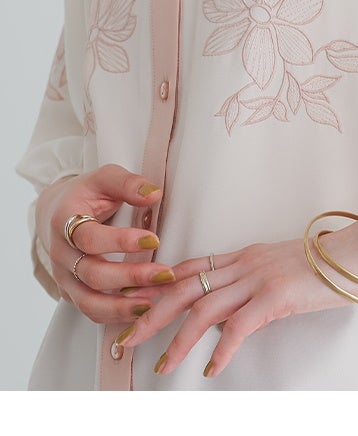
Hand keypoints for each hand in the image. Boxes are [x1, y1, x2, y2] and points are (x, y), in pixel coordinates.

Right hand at [36, 163, 177, 323]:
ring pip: (88, 301)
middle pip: (92, 274)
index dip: (120, 241)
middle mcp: (61, 254)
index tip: (154, 239)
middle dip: (130, 277)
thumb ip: (128, 183)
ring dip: (122, 306)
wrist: (57, 211)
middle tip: (164, 275)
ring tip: (154, 304)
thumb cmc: (87, 193)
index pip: (89, 238)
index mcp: (64, 221)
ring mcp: (64, 277)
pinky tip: (142, 311)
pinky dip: (115, 315)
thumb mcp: (105, 178)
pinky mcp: (72, 292)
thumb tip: (154, 193)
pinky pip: (91, 311)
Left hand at [117, 220, 357, 378]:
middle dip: (151, 313)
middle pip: (185, 287)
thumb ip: (254, 283)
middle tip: (126, 337)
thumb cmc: (326, 263)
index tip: (136, 304)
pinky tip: (212, 369)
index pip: (191, 267)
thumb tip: (233, 311)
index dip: (160, 286)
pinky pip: (239, 327)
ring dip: (177, 337)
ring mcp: (259, 278)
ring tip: (161, 363)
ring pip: (203, 307)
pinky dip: (222, 349)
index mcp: (245, 256)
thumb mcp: (281, 267)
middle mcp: (245, 264)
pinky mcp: (275, 296)